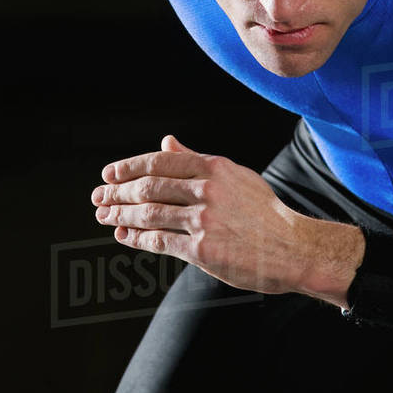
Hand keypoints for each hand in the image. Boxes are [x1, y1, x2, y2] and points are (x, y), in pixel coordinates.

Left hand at [91, 134, 362, 301]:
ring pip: (149, 214)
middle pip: (148, 187)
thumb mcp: (234, 176)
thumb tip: (166, 143)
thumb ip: (196, 160)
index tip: (109, 174)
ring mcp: (204, 220)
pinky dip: (136, 239)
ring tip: (105, 217)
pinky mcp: (203, 249)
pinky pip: (159, 241)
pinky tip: (124, 237)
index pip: (159, 162)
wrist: (294, 248)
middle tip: (98, 198)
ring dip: (121, 216)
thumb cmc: (265, 213)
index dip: (128, 167)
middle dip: (117, 193)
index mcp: (214, 167)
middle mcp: (207, 190)